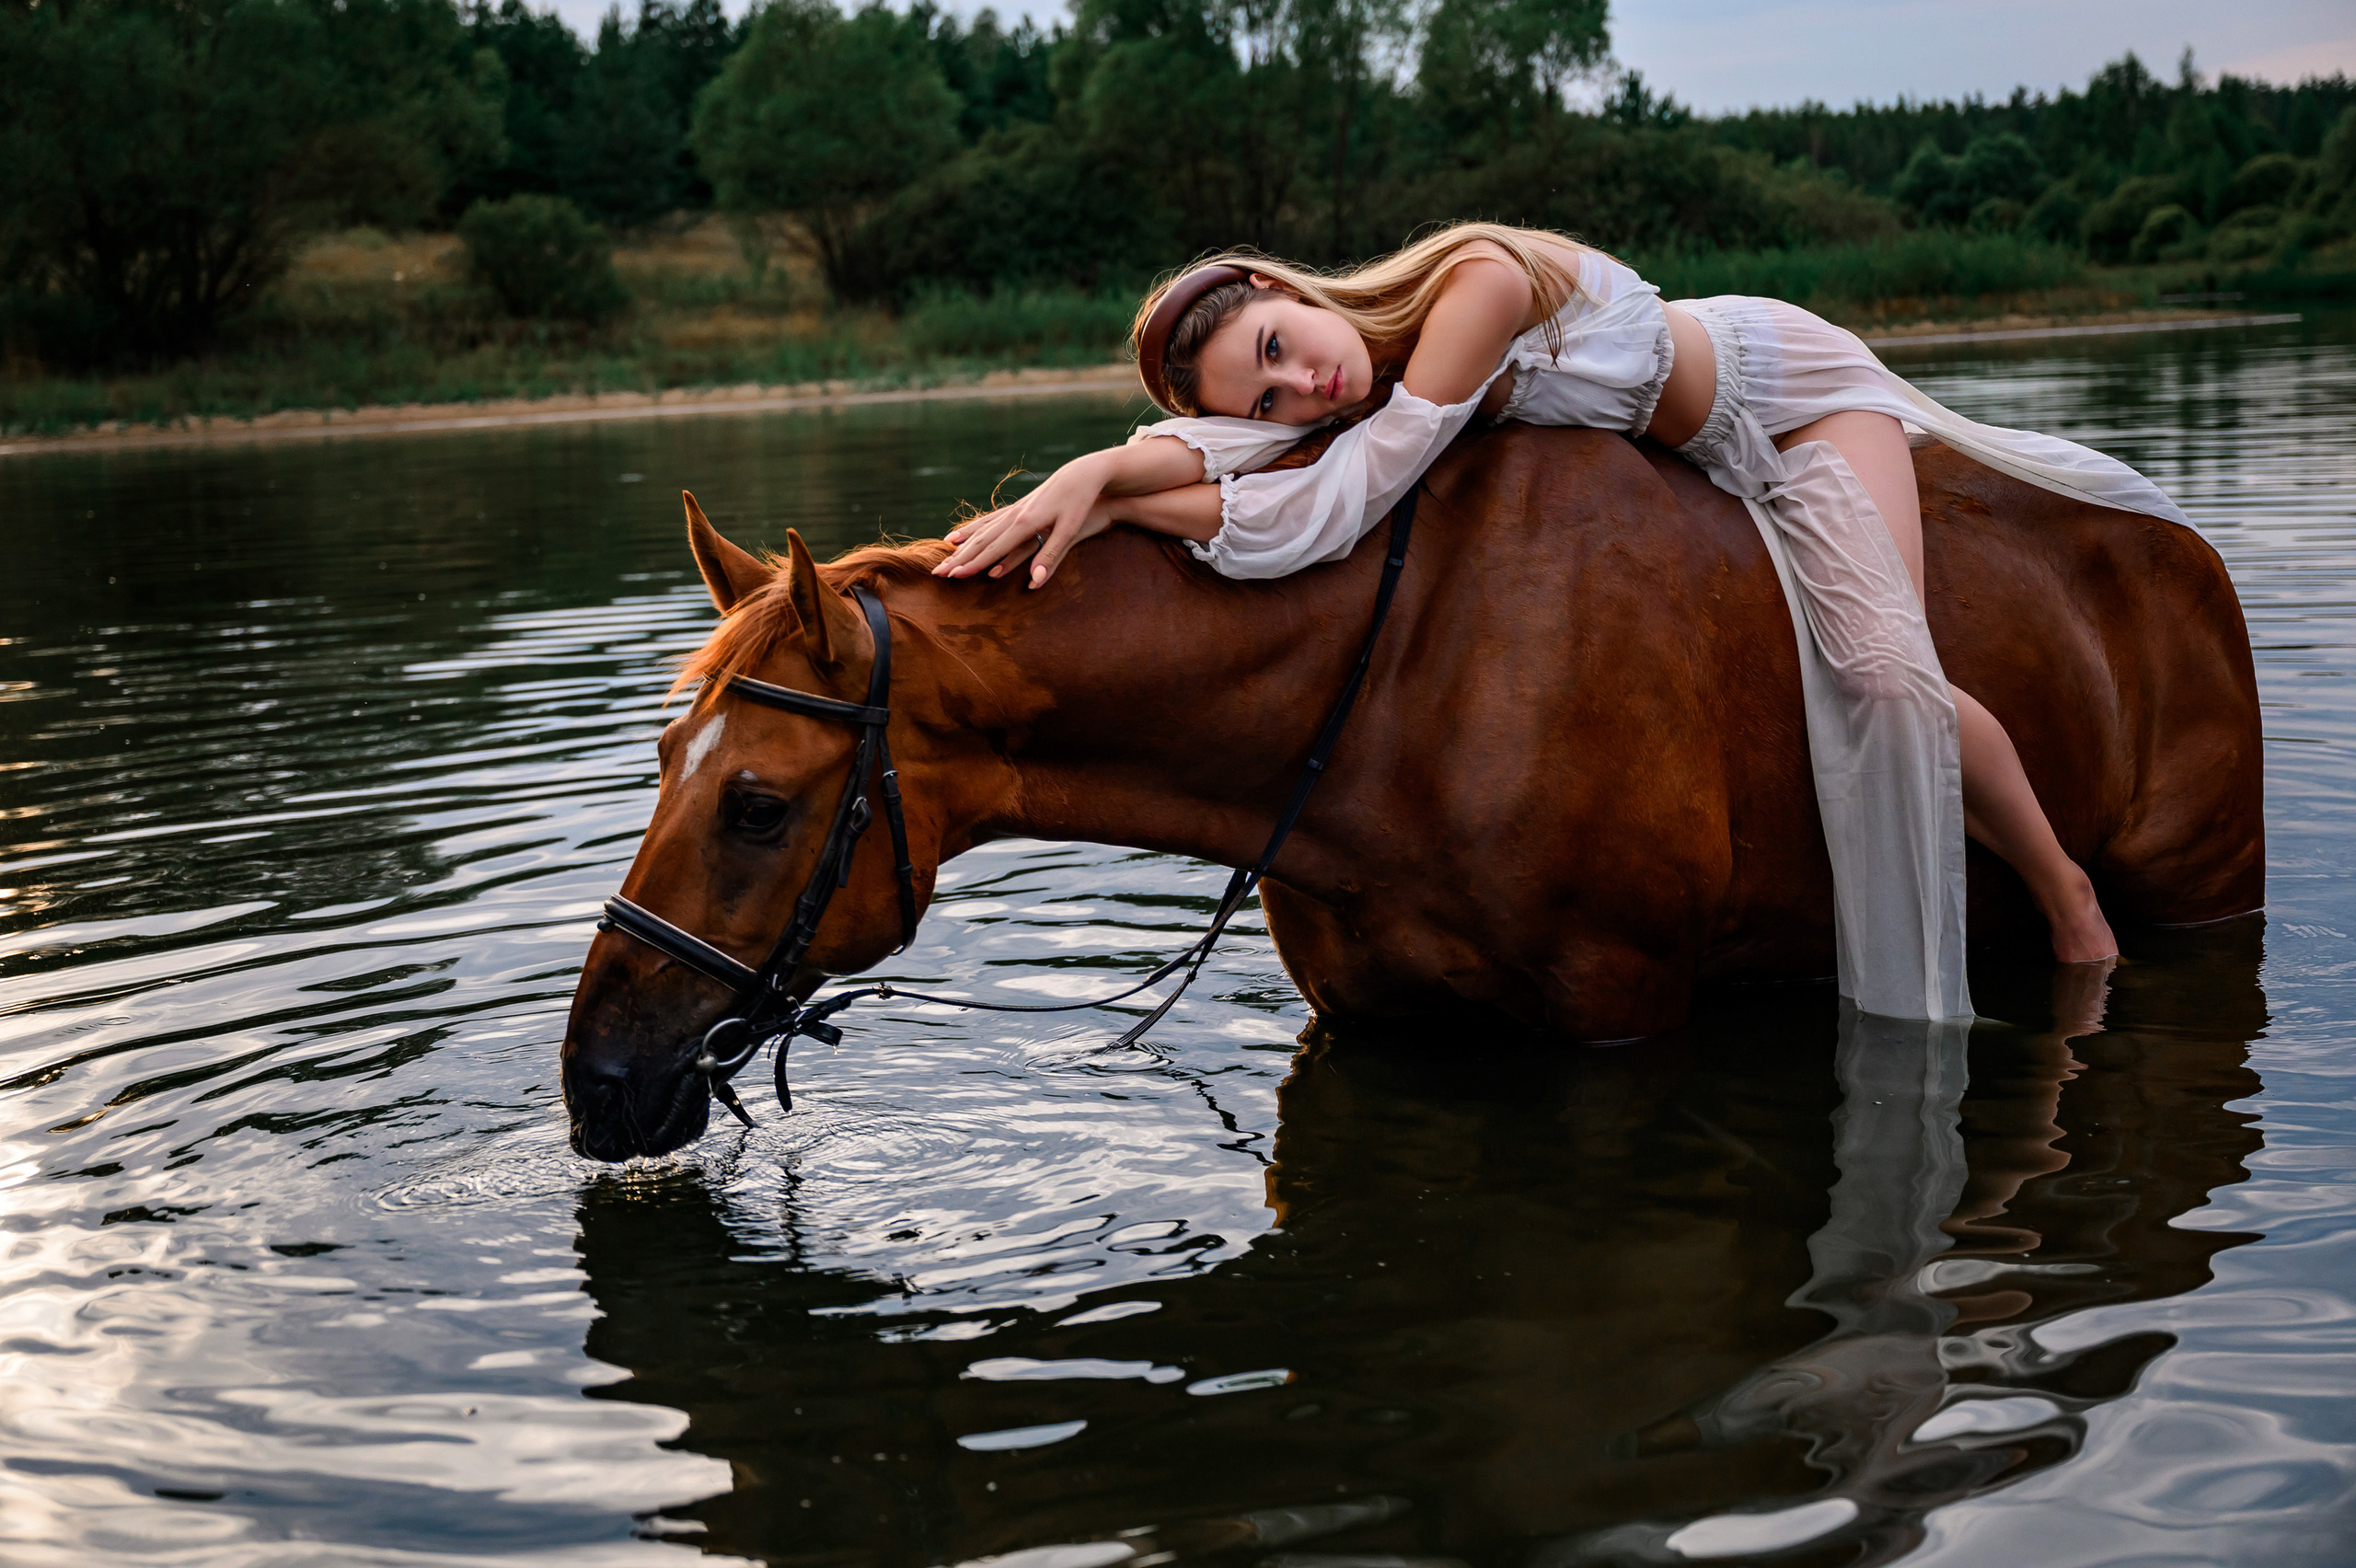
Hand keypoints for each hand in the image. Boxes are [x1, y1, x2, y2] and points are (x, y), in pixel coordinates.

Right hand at [934, 455, 1115, 588]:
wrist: (1082, 472)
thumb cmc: (1079, 502)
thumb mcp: (1070, 531)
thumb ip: (1051, 556)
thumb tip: (1035, 582)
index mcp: (1025, 523)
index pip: (994, 549)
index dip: (973, 564)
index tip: (953, 576)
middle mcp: (1014, 515)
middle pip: (981, 541)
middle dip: (959, 558)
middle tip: (937, 572)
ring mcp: (1014, 509)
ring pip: (981, 530)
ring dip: (962, 545)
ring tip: (943, 555)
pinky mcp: (1017, 506)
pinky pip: (988, 521)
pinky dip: (972, 530)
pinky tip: (960, 535)